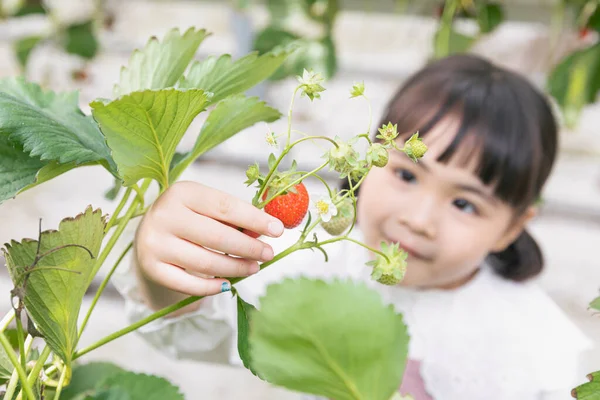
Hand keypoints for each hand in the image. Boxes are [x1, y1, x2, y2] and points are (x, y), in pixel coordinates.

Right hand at [135, 181, 284, 296]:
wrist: (148, 237)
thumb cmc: (189, 219)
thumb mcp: (207, 209)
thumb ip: (234, 218)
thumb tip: (267, 231)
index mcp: (182, 192)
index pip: (225, 206)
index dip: (255, 219)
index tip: (278, 230)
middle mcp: (165, 215)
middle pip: (217, 237)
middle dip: (249, 248)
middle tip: (268, 254)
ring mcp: (155, 243)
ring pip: (206, 263)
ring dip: (236, 268)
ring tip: (254, 267)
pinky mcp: (151, 268)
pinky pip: (190, 284)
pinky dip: (213, 287)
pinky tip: (229, 284)